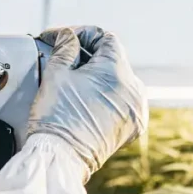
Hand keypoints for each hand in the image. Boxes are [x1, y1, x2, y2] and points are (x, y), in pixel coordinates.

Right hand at [29, 26, 147, 180]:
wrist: (60, 159)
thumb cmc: (57, 119)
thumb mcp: (56, 73)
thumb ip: (65, 47)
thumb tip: (69, 37)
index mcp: (117, 72)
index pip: (105, 38)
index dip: (82, 34)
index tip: (63, 37)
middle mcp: (134, 90)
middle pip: (114, 58)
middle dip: (89, 54)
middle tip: (64, 55)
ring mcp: (136, 110)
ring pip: (119, 79)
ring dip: (99, 74)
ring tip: (74, 76)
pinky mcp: (132, 126)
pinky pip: (123, 100)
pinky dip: (107, 94)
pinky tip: (87, 96)